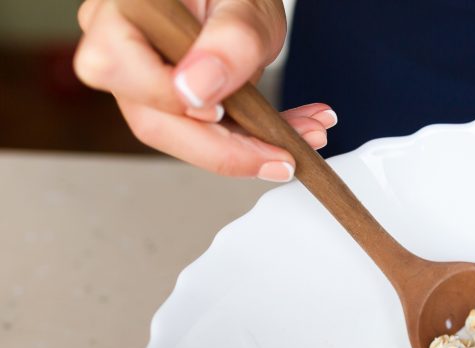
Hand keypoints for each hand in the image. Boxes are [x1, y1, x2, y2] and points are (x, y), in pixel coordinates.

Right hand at [74, 0, 334, 181]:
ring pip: (184, 137)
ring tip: (306, 132)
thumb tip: (195, 92)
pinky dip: (252, 138)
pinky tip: (293, 129)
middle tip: (282, 156)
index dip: (173, 101)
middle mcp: (119, 46)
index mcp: (123, 9)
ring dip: (249, 147)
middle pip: (152, 121)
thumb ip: (230, 41)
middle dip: (226, 149)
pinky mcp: (172, 101)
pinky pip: (205, 133)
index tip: (224, 111)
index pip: (118, 69)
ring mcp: (141, 79)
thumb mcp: (247, 4)